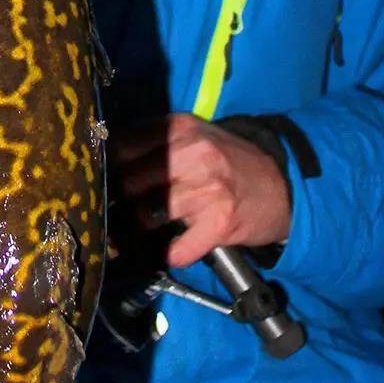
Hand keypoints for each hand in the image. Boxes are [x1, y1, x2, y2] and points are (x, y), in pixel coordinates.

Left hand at [115, 113, 290, 269]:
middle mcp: (192, 154)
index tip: (98, 181)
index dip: (106, 169)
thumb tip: (106, 160)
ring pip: (146, 214)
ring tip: (143, 229)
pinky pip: (177, 249)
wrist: (285, 185)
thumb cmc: (229, 161)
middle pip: (129, 182)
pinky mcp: (219, 223)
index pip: (122, 147)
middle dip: (120, 200)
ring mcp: (206, 189)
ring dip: (141, 228)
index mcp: (180, 128)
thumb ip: (156, 142)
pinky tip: (174, 249)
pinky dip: (172, 254)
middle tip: (115, 211)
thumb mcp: (195, 136)